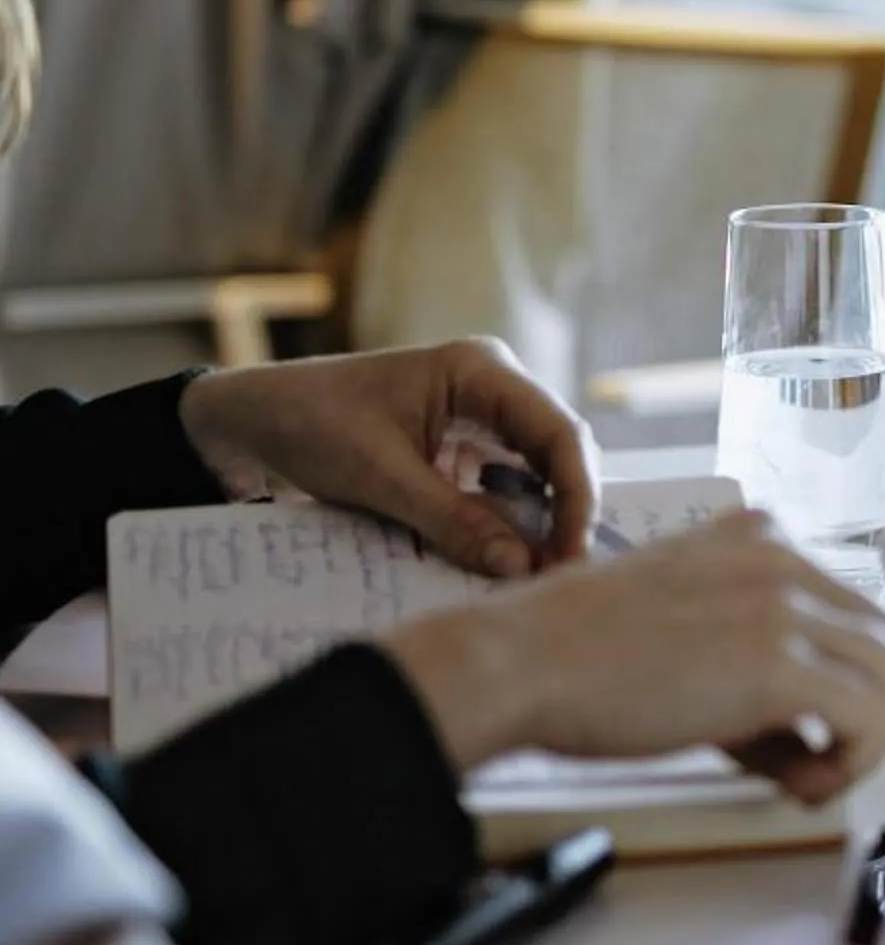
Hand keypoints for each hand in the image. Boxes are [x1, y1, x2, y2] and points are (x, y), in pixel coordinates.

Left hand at [179, 339, 597, 576]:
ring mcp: (479, 418)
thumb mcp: (380, 477)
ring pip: (535, 474)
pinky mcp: (460, 449)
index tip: (572, 552)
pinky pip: (500, 488)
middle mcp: (492, 388)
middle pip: (557, 452)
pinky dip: (505, 523)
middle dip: (564, 512)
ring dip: (537, 522)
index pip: (557, 432)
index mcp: (481, 371)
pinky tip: (503, 558)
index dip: (576, 493)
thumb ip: (454, 521)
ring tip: (534, 573)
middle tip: (558, 573)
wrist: (248, 421)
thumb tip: (521, 568)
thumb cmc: (309, 425)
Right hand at [381, 511, 884, 786]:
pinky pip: (872, 717)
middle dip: (862, 714)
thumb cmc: (578, 659)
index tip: (794, 731)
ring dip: (862, 743)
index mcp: (763, 538)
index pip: (854, 615)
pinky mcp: (779, 661)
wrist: (519, 662)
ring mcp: (786, 605)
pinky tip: (798, 784)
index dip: (837, 684)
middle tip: (805, 764)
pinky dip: (852, 762)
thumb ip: (754, 655)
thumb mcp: (686, 625)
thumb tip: (809, 733)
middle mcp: (786, 558)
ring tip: (798, 778)